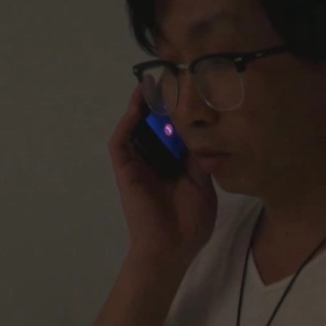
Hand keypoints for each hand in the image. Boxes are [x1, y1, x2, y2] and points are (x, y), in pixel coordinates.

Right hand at [108, 85, 217, 265]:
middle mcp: (155, 159)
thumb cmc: (190, 223)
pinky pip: (121, 142)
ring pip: (135, 128)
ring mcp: (138, 164)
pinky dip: (127, 123)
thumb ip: (200, 158)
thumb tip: (204, 131)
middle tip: (170, 77)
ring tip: (152, 83)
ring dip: (141, 106)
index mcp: (174, 164)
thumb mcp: (203, 184)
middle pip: (154, 124)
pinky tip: (137, 106)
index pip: (174, 130)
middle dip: (160, 102)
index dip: (179, 110)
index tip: (190, 88)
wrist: (172, 248)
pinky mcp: (125, 170)